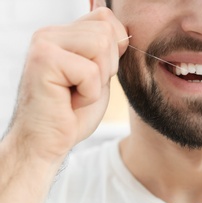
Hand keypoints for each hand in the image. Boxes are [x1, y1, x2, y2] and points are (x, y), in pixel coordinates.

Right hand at [7, 7, 127, 161]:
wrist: (47, 142)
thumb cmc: (73, 113)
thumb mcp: (98, 75)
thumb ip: (106, 48)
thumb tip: (114, 19)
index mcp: (63, 34)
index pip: (106, 18)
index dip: (115, 48)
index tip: (96, 74)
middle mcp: (50, 33)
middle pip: (106, 32)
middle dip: (107, 67)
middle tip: (84, 87)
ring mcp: (44, 43)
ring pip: (101, 45)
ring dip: (98, 80)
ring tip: (77, 92)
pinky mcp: (44, 60)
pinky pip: (91, 71)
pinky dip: (89, 94)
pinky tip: (71, 101)